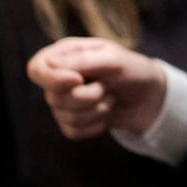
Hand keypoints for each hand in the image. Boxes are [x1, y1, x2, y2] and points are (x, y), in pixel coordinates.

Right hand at [27, 37, 167, 139]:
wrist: (150, 97)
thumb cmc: (133, 70)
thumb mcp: (114, 59)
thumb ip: (83, 60)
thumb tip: (52, 65)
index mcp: (65, 55)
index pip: (36, 68)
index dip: (52, 78)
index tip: (77, 80)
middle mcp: (60, 78)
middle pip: (52, 97)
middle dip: (86, 97)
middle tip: (106, 88)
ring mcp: (65, 101)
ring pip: (63, 116)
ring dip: (95, 110)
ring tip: (110, 98)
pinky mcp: (73, 122)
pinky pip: (72, 131)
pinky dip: (94, 125)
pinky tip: (106, 114)